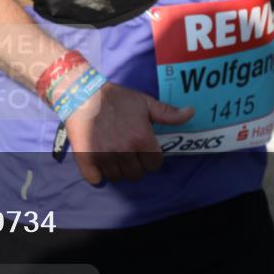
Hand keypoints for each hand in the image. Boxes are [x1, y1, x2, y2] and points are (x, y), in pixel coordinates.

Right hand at [62, 82, 193, 184]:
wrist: (82, 94)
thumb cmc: (116, 98)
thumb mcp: (144, 102)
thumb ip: (168, 113)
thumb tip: (191, 112)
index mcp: (141, 138)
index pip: (154, 164)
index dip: (150, 157)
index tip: (142, 148)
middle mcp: (125, 151)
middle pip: (136, 174)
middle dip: (134, 164)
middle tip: (126, 150)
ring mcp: (105, 157)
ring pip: (118, 177)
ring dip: (117, 169)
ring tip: (112, 153)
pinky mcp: (87, 160)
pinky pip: (97, 179)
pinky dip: (98, 174)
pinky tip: (98, 162)